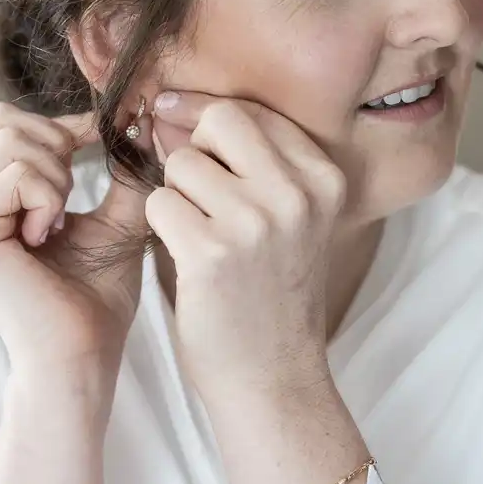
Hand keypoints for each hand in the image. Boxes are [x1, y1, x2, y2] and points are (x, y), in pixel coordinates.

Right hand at [0, 103, 147, 393]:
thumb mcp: (119, 222)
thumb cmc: (96, 299)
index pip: (12, 123)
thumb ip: (125, 173)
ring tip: (61, 220)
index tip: (103, 137)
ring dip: (54, 172)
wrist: (80, 355)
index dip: (64, 122)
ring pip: (8, 140)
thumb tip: (141, 121)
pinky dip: (46, 195)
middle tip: (74, 194)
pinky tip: (50, 233)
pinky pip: (12, 174)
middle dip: (54, 141)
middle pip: (2, 119)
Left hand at [142, 91, 345, 406]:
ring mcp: (256, 222)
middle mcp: (297, 194)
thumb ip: (252, 163)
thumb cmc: (272, 294)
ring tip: (200, 237)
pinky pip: (158, 203)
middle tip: (199, 197)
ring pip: (181, 164)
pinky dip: (160, 227)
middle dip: (194, 151)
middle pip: (217, 121)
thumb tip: (172, 106)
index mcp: (324, 179)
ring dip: (176, 196)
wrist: (274, 377)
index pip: (252, 112)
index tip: (188, 138)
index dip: (209, 122)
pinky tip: (186, 258)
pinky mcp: (212, 252)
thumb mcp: (290, 219)